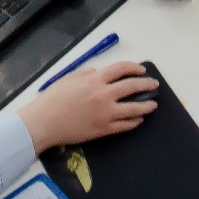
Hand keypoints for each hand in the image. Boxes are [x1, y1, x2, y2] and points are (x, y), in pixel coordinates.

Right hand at [17, 61, 158, 153]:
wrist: (45, 122)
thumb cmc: (53, 98)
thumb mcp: (69, 78)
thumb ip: (86, 74)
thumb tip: (99, 73)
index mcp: (95, 80)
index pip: (121, 69)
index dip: (134, 68)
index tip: (142, 71)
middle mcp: (104, 95)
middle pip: (132, 87)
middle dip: (146, 85)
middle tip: (154, 85)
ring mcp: (106, 114)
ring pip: (134, 109)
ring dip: (146, 106)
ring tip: (153, 105)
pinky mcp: (104, 129)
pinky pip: (125, 125)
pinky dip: (134, 122)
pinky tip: (138, 120)